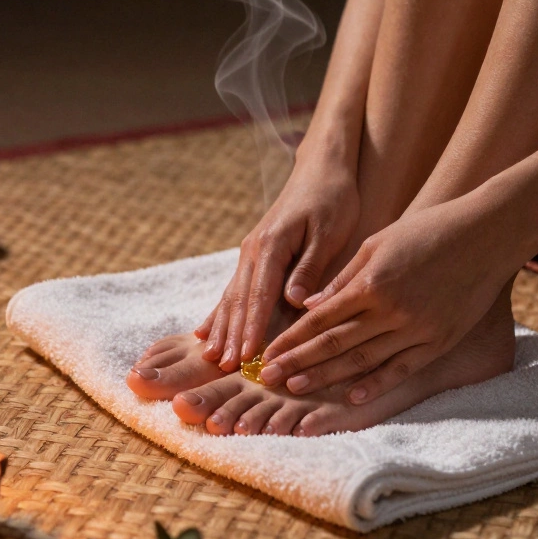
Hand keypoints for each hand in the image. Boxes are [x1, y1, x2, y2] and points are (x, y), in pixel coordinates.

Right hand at [196, 154, 359, 370]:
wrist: (321, 170)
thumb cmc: (332, 198)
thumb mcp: (329, 231)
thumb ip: (310, 267)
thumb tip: (294, 300)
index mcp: (272, 245)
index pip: (260, 294)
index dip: (253, 328)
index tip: (247, 355)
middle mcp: (254, 250)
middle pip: (240, 300)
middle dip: (231, 336)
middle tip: (223, 368)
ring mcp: (250, 253)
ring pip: (231, 296)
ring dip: (221, 328)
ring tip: (210, 357)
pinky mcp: (254, 256)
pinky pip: (234, 289)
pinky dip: (220, 313)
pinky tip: (205, 332)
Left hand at [257, 198, 524, 401]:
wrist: (487, 235)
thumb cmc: (428, 231)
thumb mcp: (378, 243)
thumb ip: (344, 278)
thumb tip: (309, 307)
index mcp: (372, 284)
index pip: (320, 319)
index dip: (291, 339)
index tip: (266, 354)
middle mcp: (392, 311)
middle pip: (335, 345)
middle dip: (298, 363)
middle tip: (266, 380)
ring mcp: (418, 330)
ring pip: (363, 362)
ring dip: (327, 378)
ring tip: (295, 390)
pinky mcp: (440, 341)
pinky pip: (403, 369)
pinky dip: (376, 384)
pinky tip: (351, 396)